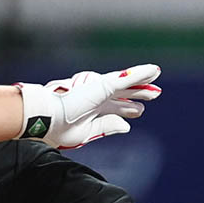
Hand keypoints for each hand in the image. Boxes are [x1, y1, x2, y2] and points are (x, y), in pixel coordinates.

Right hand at [16, 64, 160, 148]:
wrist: (47, 119)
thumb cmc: (60, 128)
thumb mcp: (88, 132)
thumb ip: (107, 126)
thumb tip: (126, 126)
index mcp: (93, 111)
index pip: (115, 108)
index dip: (128, 108)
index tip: (139, 111)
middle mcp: (97, 98)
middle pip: (123, 94)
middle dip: (138, 94)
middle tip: (154, 94)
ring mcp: (100, 90)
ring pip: (127, 84)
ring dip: (142, 81)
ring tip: (157, 74)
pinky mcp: (102, 85)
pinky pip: (126, 78)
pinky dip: (140, 74)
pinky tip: (154, 70)